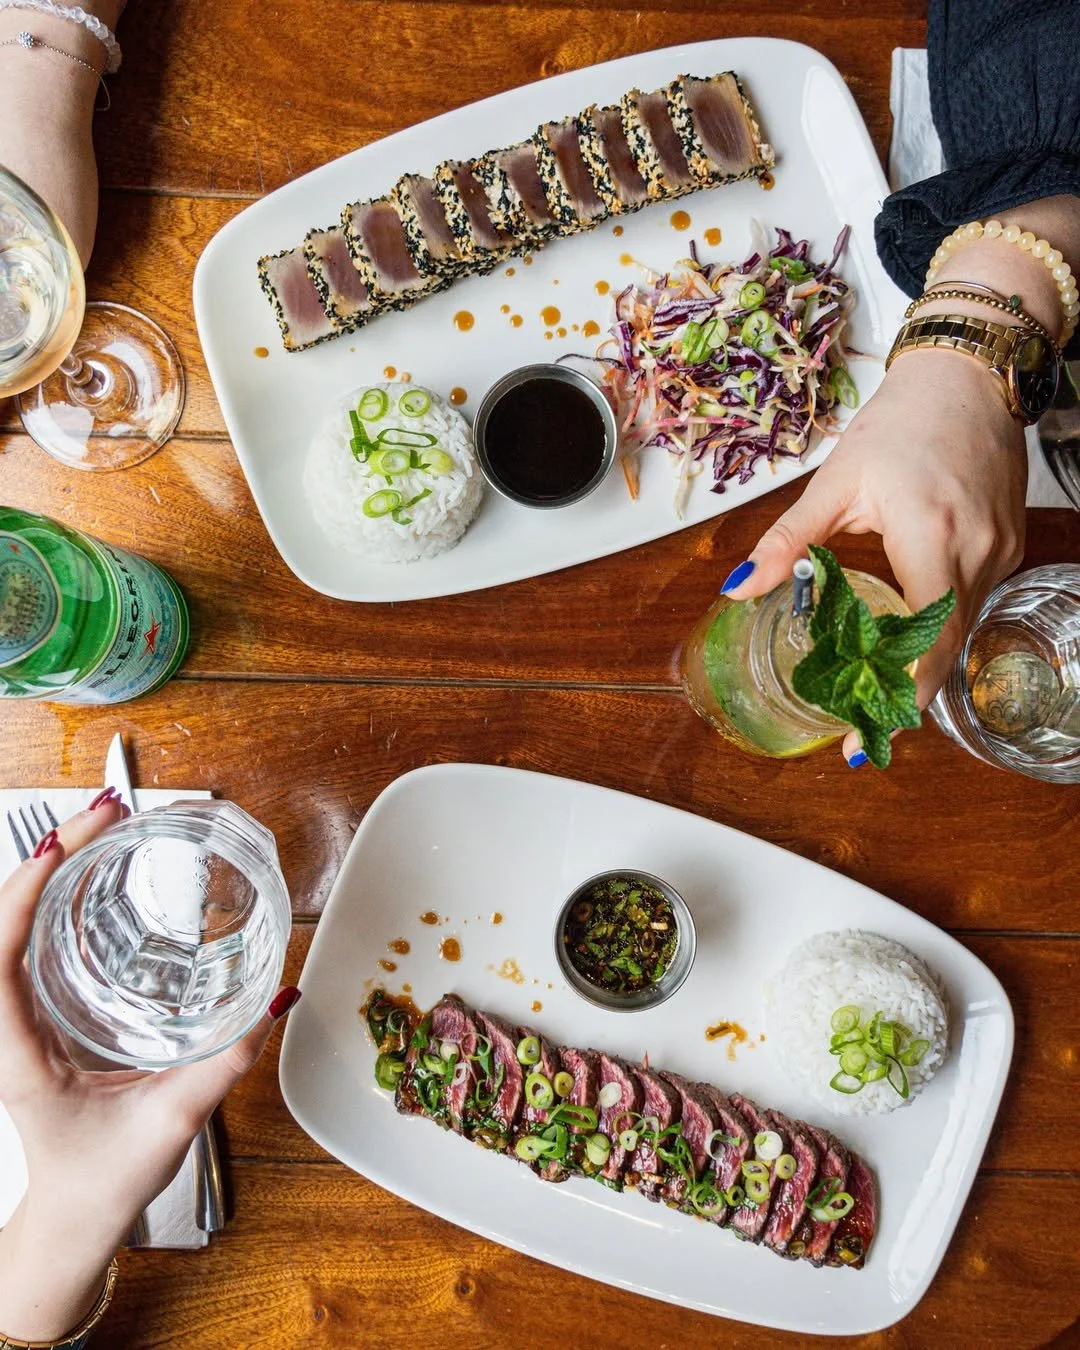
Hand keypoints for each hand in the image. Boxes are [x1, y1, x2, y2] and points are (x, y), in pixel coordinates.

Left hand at [0, 796, 298, 1342]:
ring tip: (98, 824)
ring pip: (17, 924)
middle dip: (48, 855)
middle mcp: (11, 1025)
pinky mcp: (42, 1012)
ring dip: (52, 868)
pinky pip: (33, 939)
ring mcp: (22, 1015)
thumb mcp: (170, 1123)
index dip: (21, 897)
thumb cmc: (103, 1180)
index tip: (55, 851)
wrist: (75, 1217)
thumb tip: (273, 1001)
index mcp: (19, 1052)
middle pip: (8, 921)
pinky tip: (92, 870)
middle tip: (102, 812)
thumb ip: (225, 1065)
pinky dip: (58, 895)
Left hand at [720, 347, 1026, 762]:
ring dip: (919, 663)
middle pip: (944, 649)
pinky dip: (938, 629)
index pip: (926, 642)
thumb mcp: (835, 482)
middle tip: (857, 726)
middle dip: (900, 694)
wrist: (969, 376)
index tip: (861, 739)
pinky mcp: (1009, 547)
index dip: (895, 698)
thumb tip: (737, 587)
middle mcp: (977, 552)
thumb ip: (787, 541)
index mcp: (932, 536)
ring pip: (961, 630)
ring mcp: (1002, 552)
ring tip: (872, 690)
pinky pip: (973, 604)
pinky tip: (904, 639)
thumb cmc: (906, 421)